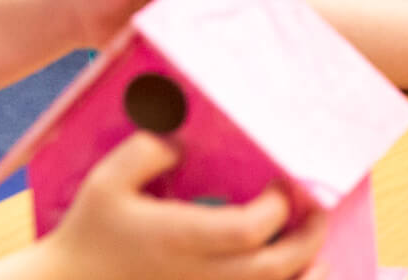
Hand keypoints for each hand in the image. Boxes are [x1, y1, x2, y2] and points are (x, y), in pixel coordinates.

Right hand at [33, 132, 326, 279]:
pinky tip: (296, 277)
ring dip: (304, 273)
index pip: (251, 229)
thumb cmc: (88, 231)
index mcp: (181, 238)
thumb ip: (149, 150)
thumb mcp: (108, 180)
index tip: (286, 183)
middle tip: (319, 208)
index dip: (281, 206)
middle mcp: (198, 274)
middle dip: (309, 236)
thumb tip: (187, 142)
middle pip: (274, 267)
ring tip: (317, 249)